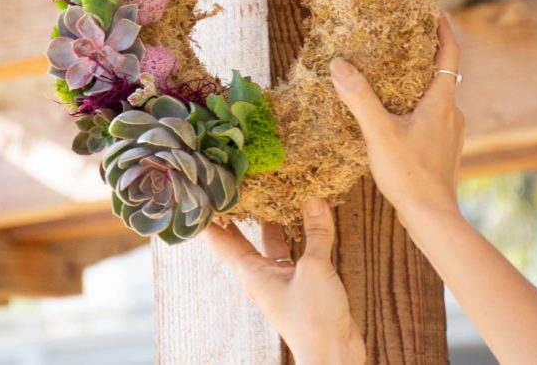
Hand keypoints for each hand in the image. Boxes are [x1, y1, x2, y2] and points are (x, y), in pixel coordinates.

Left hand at [205, 198, 364, 364]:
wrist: (332, 356)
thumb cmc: (313, 319)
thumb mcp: (315, 268)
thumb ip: (316, 233)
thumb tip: (314, 201)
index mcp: (252, 273)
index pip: (221, 240)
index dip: (211, 218)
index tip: (204, 194)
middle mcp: (262, 276)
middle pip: (242, 240)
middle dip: (238, 216)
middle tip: (234, 189)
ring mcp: (281, 281)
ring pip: (270, 245)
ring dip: (270, 224)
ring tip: (268, 197)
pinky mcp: (301, 286)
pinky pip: (293, 254)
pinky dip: (297, 237)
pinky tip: (304, 222)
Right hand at [329, 15, 464, 220]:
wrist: (432, 217)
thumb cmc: (409, 174)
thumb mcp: (378, 133)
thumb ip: (359, 98)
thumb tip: (338, 64)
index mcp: (441, 102)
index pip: (449, 53)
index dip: (442, 30)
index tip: (433, 11)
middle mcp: (452, 114)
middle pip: (442, 74)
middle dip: (423, 55)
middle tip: (401, 39)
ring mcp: (450, 133)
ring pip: (435, 98)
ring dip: (417, 84)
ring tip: (391, 76)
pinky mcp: (443, 150)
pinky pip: (431, 118)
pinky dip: (415, 107)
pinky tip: (394, 117)